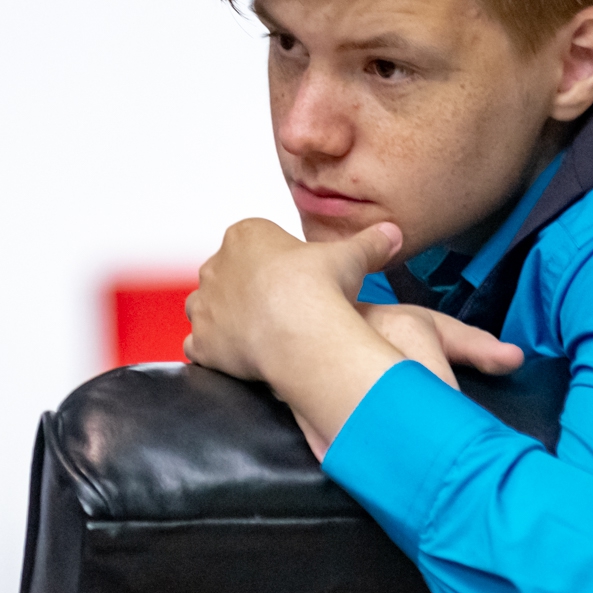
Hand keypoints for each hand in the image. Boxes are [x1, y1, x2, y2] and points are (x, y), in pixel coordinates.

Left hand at [182, 218, 521, 459]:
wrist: (301, 334)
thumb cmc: (319, 289)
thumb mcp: (352, 257)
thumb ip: (369, 243)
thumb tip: (391, 233)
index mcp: (245, 236)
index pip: (254, 245)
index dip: (277, 264)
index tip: (297, 282)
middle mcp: (216, 266)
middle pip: (229, 276)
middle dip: (250, 292)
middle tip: (282, 312)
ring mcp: (205, 306)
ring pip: (209, 309)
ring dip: (227, 320)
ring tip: (261, 334)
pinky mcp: (202, 342)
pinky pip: (201, 346)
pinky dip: (215, 353)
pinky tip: (240, 359)